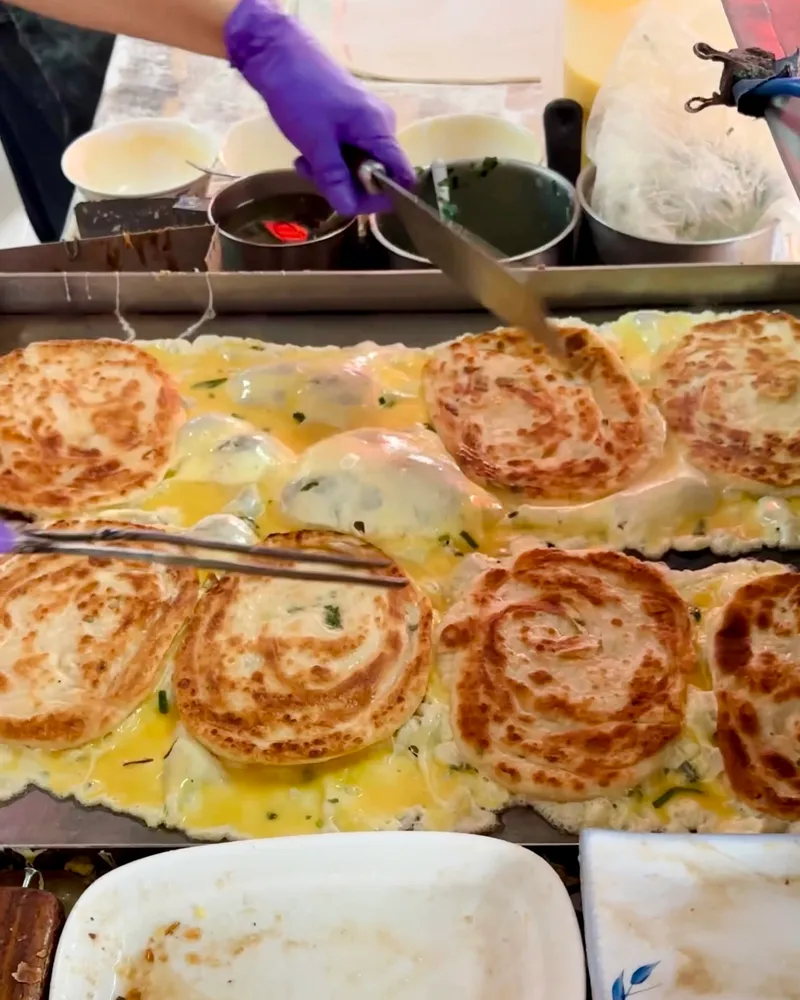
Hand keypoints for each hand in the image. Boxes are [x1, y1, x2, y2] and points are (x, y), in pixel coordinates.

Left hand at [225, 0, 415, 215]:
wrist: (276, 52)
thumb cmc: (300, 93)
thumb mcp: (316, 143)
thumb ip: (335, 178)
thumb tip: (349, 209)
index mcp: (379, 130)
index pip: (400, 176)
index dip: (381, 198)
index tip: (351, 202)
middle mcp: (379, 127)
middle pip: (376, 175)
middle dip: (347, 186)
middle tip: (315, 177)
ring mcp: (365, 122)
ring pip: (358, 166)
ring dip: (332, 174)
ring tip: (304, 164)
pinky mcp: (349, 120)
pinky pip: (347, 152)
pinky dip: (328, 160)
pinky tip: (305, 156)